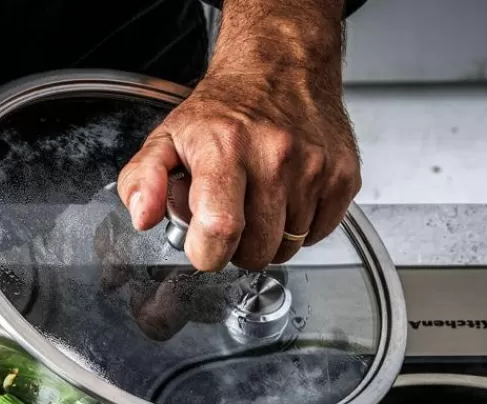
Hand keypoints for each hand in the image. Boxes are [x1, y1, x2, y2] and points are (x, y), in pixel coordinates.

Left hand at [117, 2, 360, 272]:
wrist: (280, 67)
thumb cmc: (222, 111)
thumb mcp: (167, 139)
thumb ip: (142, 180)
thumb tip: (143, 216)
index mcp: (226, 148)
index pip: (220, 230)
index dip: (207, 253)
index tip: (202, 242)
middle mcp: (275, 156)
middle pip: (256, 252)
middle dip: (238, 247)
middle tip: (232, 212)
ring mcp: (314, 167)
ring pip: (287, 248)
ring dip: (270, 236)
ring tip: (259, 199)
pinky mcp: (343, 176)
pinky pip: (318, 234)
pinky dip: (301, 226)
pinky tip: (288, 196)